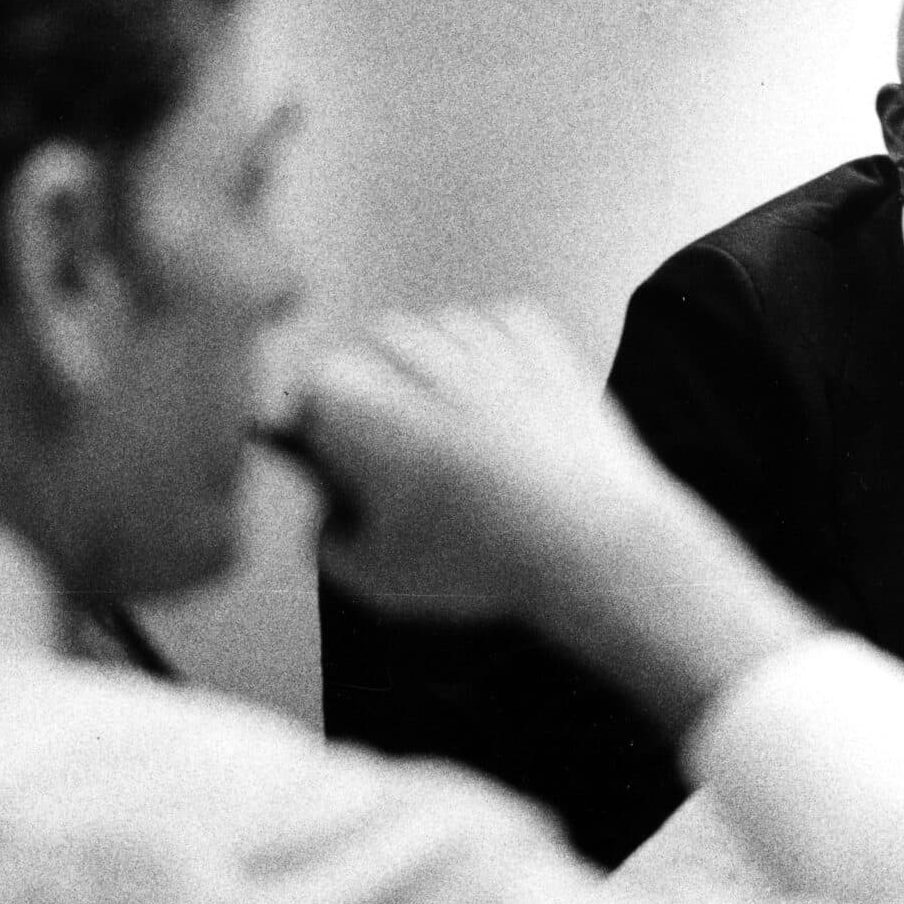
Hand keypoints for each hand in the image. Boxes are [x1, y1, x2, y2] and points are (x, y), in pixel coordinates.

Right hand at [285, 303, 663, 617]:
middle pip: (373, 348)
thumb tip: (329, 518)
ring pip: (437, 330)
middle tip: (407, 454)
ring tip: (464, 435)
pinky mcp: (537, 338)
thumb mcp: (376, 578)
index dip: (322, 429)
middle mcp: (412, 353)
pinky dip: (495, 354)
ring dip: (438, 368)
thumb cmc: (481, 561)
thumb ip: (328, 542)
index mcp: (355, 403)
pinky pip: (498, 324)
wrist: (593, 544)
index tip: (342, 463)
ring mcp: (479, 337)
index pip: (310, 388)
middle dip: (381, 390)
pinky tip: (505, 410)